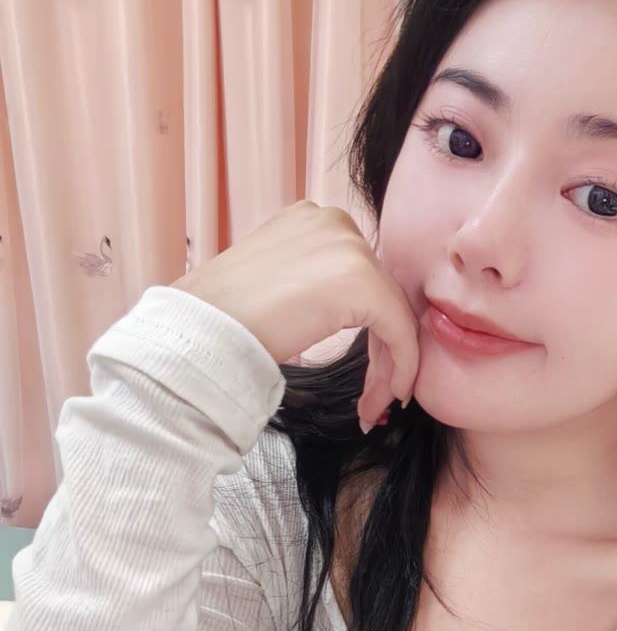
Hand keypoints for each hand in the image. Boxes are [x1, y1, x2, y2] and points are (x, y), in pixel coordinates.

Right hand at [170, 200, 419, 428]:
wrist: (201, 331)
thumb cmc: (223, 319)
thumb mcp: (277, 287)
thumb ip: (313, 287)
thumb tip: (340, 312)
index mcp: (312, 220)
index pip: (362, 280)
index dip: (371, 333)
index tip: (368, 376)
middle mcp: (335, 222)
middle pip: (380, 297)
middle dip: (381, 355)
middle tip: (373, 401)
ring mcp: (349, 247)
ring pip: (391, 315)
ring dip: (387, 368)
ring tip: (373, 410)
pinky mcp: (361, 280)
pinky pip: (398, 328)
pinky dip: (401, 364)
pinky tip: (391, 395)